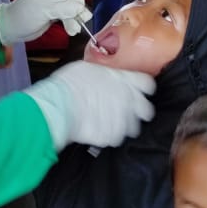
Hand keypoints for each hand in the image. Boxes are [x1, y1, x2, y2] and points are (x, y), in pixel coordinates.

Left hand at [0, 0, 87, 43]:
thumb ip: (62, 8)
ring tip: (74, 30)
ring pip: (73, 7)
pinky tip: (72, 31)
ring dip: (75, 18)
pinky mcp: (56, 14)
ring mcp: (55, 3)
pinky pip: (69, 16)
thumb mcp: (44, 10)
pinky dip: (72, 23)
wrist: (12, 29)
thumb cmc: (24, 14)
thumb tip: (81, 7)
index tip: (76, 6)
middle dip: (77, 8)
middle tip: (81, 19)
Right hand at [26, 60, 155, 150]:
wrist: (59, 106)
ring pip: (132, 127)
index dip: (142, 88)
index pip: (147, 84)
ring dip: (123, 125)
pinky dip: (107, 135)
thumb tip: (105, 78)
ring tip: (108, 122)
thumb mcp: (89, 69)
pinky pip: (114, 138)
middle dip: (138, 111)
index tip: (137, 90)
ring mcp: (122, 121)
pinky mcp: (112, 137)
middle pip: (146, 110)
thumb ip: (105, 75)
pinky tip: (96, 128)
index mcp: (124, 80)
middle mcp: (129, 101)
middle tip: (126, 110)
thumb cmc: (70, 83)